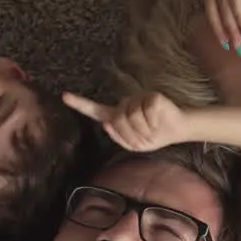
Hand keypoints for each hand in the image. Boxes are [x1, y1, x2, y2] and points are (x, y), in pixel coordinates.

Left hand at [62, 91, 189, 151]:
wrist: (177, 129)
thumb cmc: (153, 136)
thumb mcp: (133, 144)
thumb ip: (119, 136)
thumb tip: (107, 124)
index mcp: (117, 116)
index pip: (95, 110)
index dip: (79, 103)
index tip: (64, 96)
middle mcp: (125, 104)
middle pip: (117, 121)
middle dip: (131, 134)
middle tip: (143, 138)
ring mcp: (137, 98)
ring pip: (131, 118)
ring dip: (143, 131)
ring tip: (151, 130)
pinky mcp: (151, 97)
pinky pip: (145, 114)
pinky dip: (152, 124)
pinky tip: (158, 122)